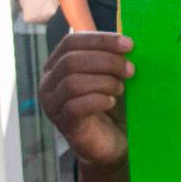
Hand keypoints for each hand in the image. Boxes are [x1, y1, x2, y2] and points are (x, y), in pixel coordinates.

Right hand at [40, 32, 134, 166]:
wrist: (115, 141)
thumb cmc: (114, 103)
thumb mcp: (114, 75)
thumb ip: (114, 57)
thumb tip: (128, 41)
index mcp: (58, 64)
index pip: (71, 42)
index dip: (101, 40)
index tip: (129, 45)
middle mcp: (49, 83)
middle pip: (72, 60)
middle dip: (107, 61)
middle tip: (131, 70)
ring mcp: (53, 105)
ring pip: (73, 82)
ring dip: (104, 82)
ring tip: (121, 89)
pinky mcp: (64, 124)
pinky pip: (76, 106)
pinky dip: (98, 100)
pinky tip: (111, 102)